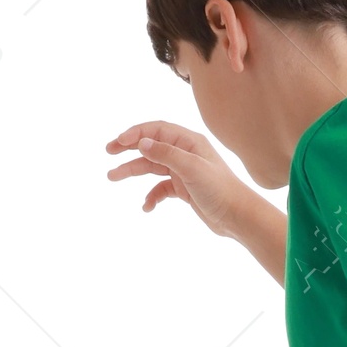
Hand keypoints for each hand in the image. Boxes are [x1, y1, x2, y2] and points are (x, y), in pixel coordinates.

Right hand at [104, 120, 254, 238]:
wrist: (238, 217)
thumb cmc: (220, 189)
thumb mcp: (192, 168)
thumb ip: (166, 154)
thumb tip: (141, 143)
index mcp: (189, 142)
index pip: (156, 130)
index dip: (135, 133)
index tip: (118, 143)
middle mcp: (185, 153)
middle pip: (151, 146)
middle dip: (128, 148)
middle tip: (109, 152)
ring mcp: (184, 172)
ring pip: (152, 167)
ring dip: (133, 171)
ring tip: (112, 177)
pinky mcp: (184, 189)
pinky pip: (161, 189)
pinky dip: (152, 195)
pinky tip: (146, 206)